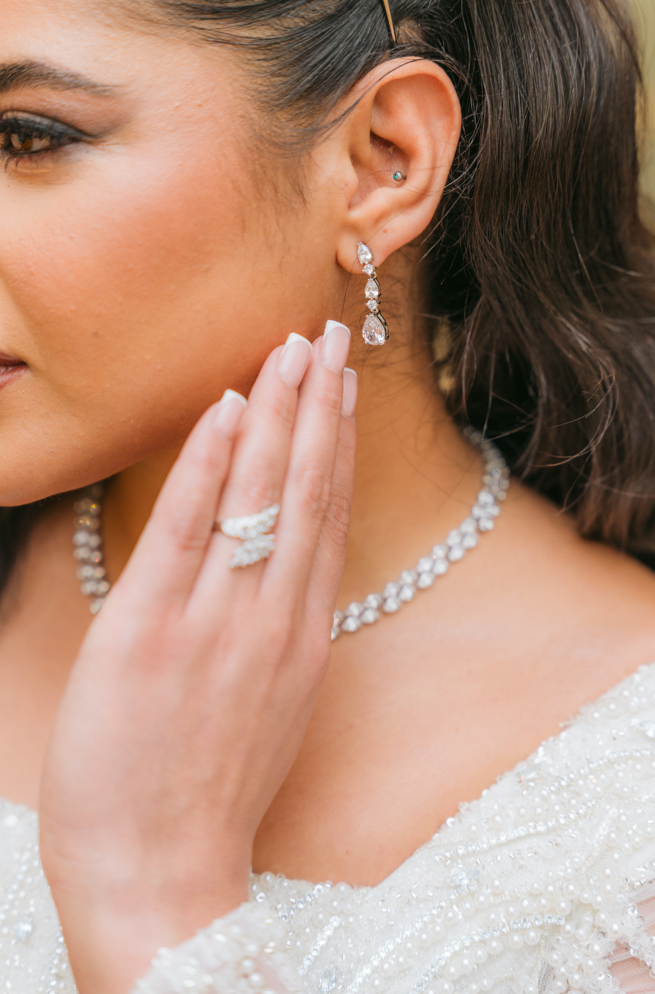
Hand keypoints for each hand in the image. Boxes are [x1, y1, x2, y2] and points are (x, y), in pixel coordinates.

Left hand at [38, 324, 356, 993]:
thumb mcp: (269, 706)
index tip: (342, 387)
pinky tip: (228, 408)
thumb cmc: (209, 792)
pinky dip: (212, 464)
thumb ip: (278, 631)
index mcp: (302, 636)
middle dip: (319, 405)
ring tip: (290, 348)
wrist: (162, 873)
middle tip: (327, 337)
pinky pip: (189, 527)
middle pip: (309, 490)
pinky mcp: (152, 628)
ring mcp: (218, 620)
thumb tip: (272, 569)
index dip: (338, 444)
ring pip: (262, 495)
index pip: (328, 516)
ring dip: (279, 413)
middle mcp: (274, 617)